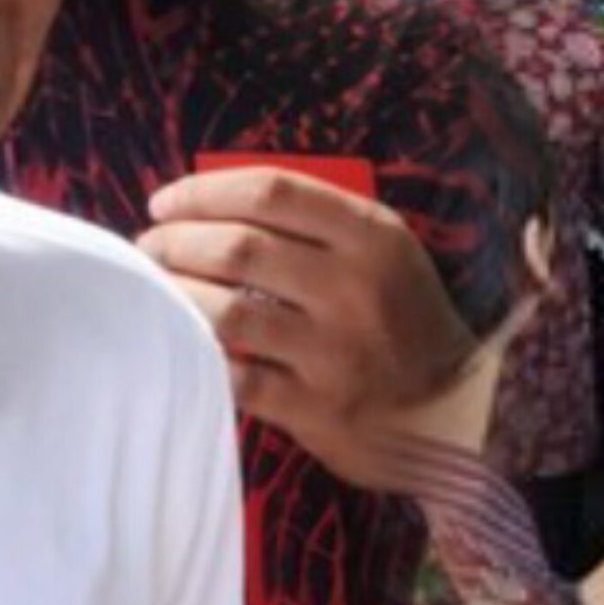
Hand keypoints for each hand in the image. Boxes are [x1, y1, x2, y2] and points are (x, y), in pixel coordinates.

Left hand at [140, 168, 478, 467]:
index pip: (271, 192)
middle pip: (238, 247)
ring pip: (226, 312)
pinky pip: (235, 376)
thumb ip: (319, 223)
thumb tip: (214, 204)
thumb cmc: (404, 320)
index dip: (203, 192)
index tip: (164, 202)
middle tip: (149, 248)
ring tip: (157, 292)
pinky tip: (183, 345)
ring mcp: (335, 352)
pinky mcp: (316, 409)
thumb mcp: (387, 253)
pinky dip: (199, 357)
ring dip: (175, 297)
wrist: (453, 413)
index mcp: (373, 236)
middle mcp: (355, 288)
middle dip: (175, 242)